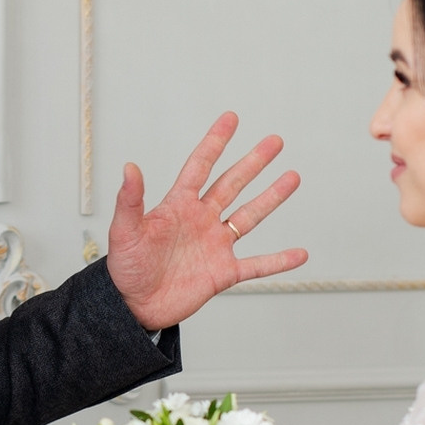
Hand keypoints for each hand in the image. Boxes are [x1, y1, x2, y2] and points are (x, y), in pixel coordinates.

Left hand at [105, 112, 307, 329]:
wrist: (133, 306)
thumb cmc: (125, 268)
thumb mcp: (124, 232)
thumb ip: (130, 200)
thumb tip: (129, 167)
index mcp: (178, 206)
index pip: (200, 166)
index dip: (215, 142)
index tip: (231, 118)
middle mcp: (201, 220)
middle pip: (232, 184)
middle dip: (254, 162)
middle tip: (275, 141)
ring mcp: (215, 245)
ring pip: (249, 216)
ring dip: (271, 198)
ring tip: (292, 177)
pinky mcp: (223, 273)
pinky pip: (257, 266)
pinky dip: (278, 261)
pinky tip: (300, 254)